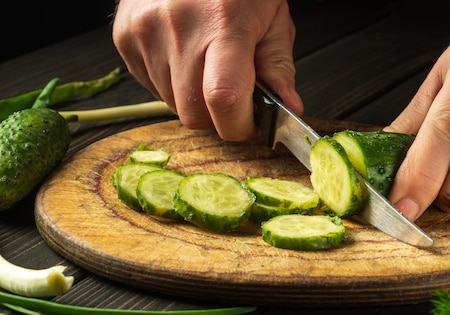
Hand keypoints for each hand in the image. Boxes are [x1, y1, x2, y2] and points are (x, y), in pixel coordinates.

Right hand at [112, 0, 303, 139]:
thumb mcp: (272, 18)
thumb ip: (279, 68)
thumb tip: (289, 109)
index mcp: (223, 22)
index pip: (224, 98)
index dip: (240, 125)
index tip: (252, 124)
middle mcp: (178, 27)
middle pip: (194, 114)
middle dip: (218, 116)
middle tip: (233, 93)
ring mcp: (145, 33)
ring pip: (172, 105)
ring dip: (194, 100)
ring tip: (206, 65)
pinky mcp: (124, 38)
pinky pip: (151, 88)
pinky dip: (172, 86)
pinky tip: (184, 57)